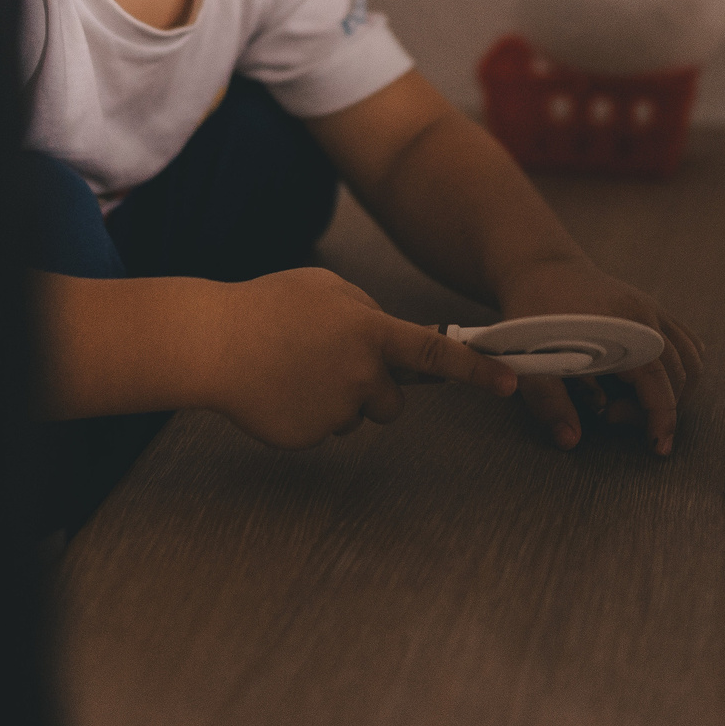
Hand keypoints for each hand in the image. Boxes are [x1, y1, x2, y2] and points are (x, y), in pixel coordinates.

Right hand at [202, 267, 518, 449]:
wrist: (213, 343)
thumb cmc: (270, 307)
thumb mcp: (327, 287)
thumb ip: (368, 311)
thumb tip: (392, 338)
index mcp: (370, 332)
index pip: (436, 353)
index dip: (477, 370)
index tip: (511, 384)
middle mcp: (361, 375)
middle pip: (392, 400)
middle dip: (372, 388)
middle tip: (327, 361)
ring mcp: (336, 411)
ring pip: (357, 417)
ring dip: (339, 402)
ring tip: (295, 371)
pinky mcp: (310, 438)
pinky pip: (324, 430)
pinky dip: (307, 414)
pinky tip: (279, 390)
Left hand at [494, 257, 704, 456]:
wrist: (540, 267)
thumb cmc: (533, 313)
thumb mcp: (530, 359)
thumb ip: (549, 403)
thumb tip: (570, 440)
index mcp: (623, 327)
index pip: (659, 382)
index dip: (662, 419)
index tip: (659, 448)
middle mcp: (648, 316)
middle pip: (680, 375)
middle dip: (656, 408)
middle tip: (612, 415)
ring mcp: (655, 309)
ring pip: (692, 359)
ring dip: (674, 390)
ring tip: (631, 401)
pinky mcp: (655, 309)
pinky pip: (687, 343)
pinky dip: (681, 368)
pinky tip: (648, 380)